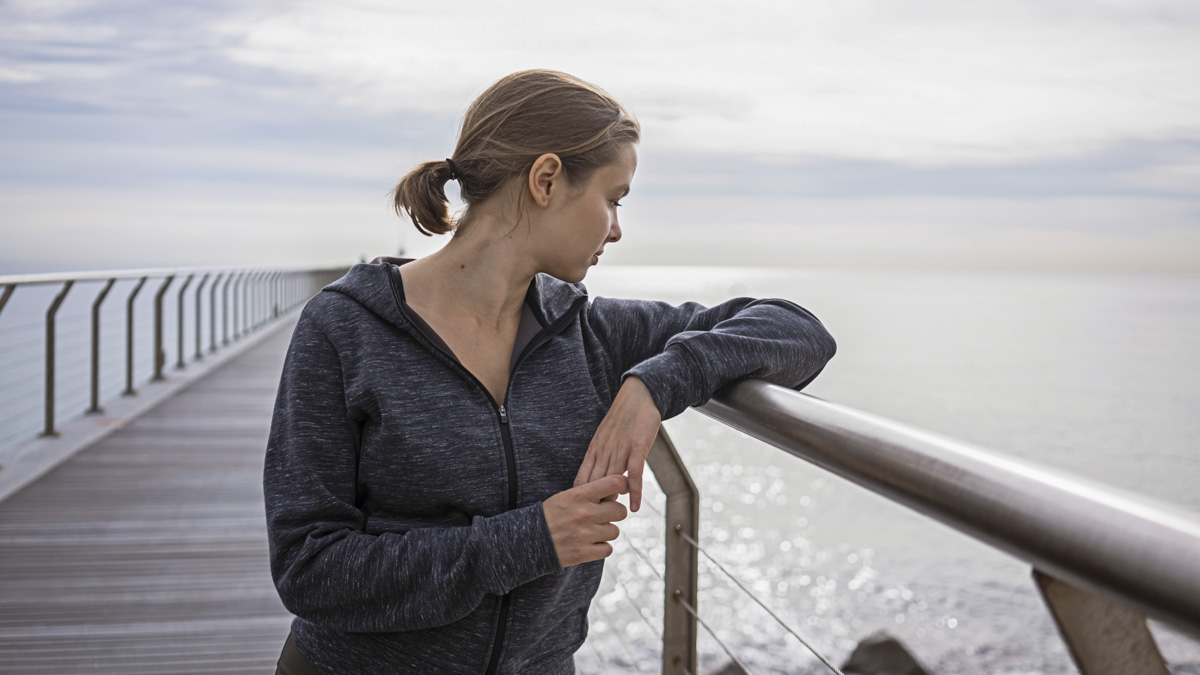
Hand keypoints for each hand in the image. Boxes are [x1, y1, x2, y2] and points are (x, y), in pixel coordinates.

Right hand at [542, 474, 629, 567]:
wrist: (529, 539)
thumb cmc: (551, 515)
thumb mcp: (567, 496)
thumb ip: (590, 492)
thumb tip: (618, 489)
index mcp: (579, 495)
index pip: (614, 483)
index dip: (623, 485)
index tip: (622, 489)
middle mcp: (584, 513)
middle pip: (620, 510)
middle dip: (614, 513)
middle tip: (603, 515)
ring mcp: (585, 534)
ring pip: (615, 531)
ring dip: (606, 532)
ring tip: (592, 531)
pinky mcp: (584, 553)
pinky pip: (608, 549)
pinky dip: (601, 547)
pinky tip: (590, 543)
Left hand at [573, 375, 661, 512]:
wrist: (638, 397)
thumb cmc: (623, 419)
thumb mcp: (605, 438)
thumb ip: (602, 457)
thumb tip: (598, 477)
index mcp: (594, 450)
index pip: (582, 479)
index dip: (580, 497)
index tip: (578, 513)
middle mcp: (604, 452)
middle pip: (595, 484)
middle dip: (593, 504)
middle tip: (593, 523)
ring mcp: (620, 450)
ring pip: (611, 481)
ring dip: (611, 501)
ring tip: (610, 520)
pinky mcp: (637, 448)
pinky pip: (634, 474)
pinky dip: (634, 492)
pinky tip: (635, 506)